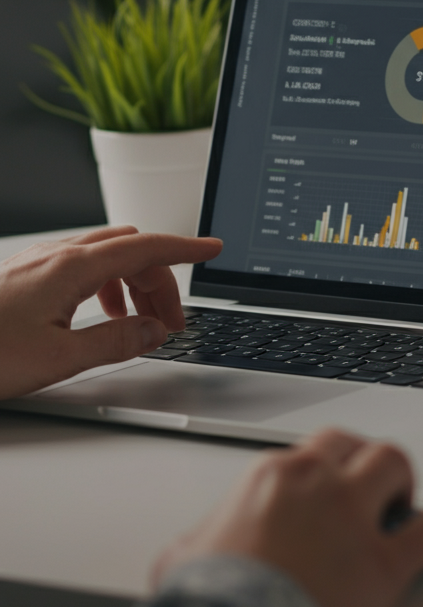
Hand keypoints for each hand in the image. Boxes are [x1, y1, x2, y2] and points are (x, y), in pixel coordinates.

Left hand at [0, 226, 221, 398]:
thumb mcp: (59, 359)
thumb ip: (116, 342)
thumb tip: (153, 332)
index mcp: (72, 268)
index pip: (147, 247)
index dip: (186, 249)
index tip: (214, 249)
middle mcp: (56, 256)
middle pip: (131, 251)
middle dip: (161, 282)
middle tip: (171, 324)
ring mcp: (38, 263)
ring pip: (107, 257)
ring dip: (133, 286)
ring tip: (137, 326)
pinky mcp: (25, 276)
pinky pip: (82, 268)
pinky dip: (107, 287)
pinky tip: (99, 318)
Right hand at [152, 429, 422, 606]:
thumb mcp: (184, 557)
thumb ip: (204, 536)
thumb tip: (199, 545)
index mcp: (271, 477)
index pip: (313, 450)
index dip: (324, 471)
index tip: (327, 488)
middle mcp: (318, 485)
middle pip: (356, 445)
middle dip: (364, 462)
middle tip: (368, 487)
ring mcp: (354, 518)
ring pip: (395, 464)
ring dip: (401, 482)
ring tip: (401, 503)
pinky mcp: (385, 563)